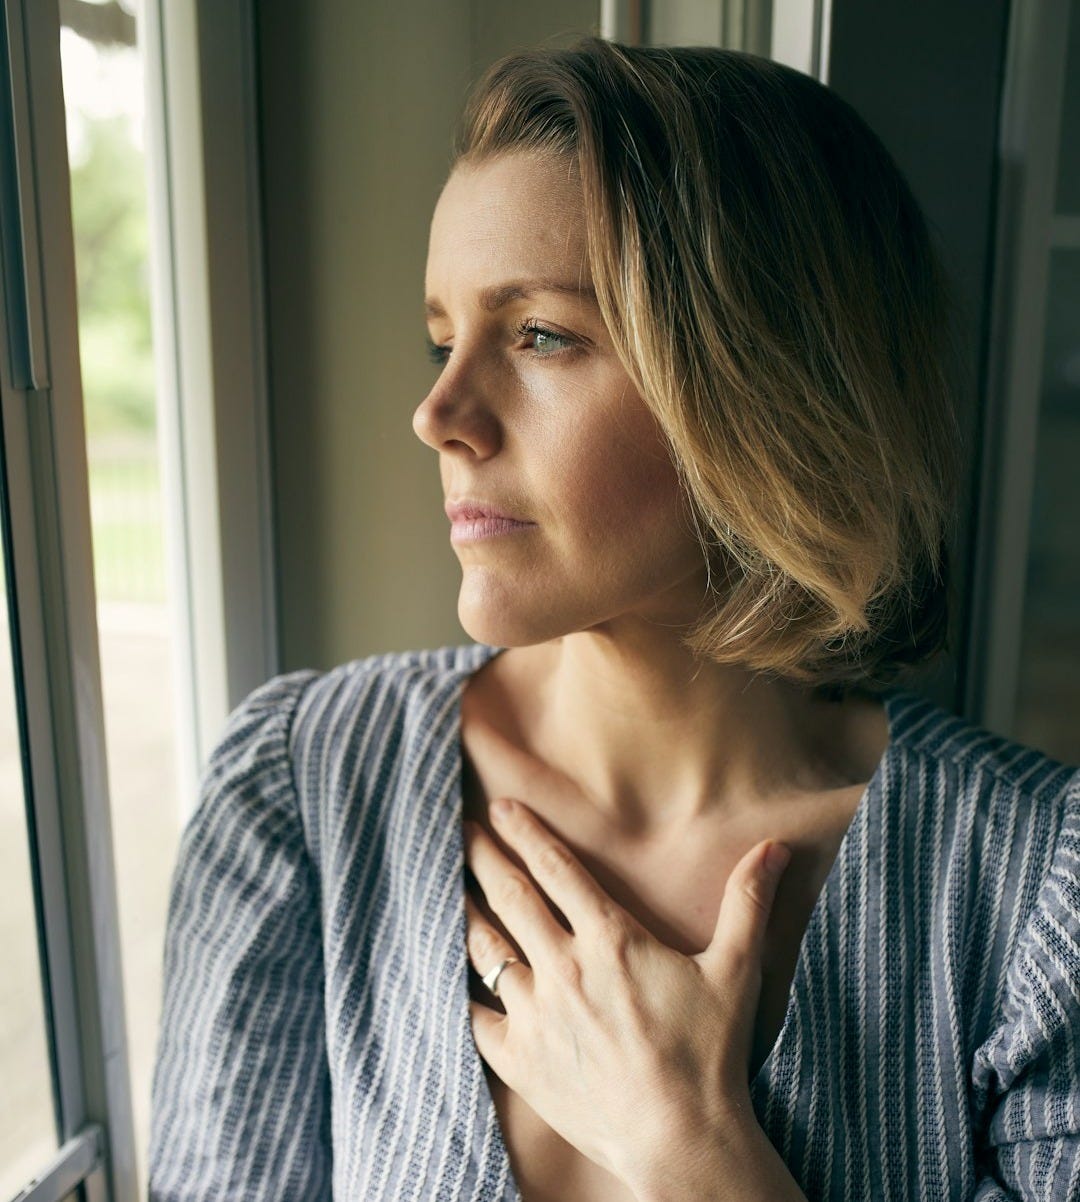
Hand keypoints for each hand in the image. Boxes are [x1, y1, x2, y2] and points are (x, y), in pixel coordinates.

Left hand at [463, 795, 792, 1196]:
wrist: (680, 1139)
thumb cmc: (709, 1054)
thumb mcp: (736, 970)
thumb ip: (748, 902)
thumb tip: (775, 846)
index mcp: (610, 938)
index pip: (557, 868)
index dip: (527, 832)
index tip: (502, 806)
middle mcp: (564, 967)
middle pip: (511, 896)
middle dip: (485, 856)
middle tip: (463, 830)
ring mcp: (537, 1014)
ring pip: (488, 949)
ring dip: (467, 912)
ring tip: (450, 887)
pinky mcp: (520, 1059)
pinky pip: (477, 1016)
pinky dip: (464, 990)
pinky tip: (452, 975)